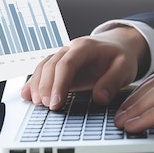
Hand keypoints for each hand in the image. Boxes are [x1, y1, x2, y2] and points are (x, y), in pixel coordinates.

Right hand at [21, 26, 148, 109]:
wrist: (119, 46)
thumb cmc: (121, 57)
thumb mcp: (125, 68)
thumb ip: (113, 82)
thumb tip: (99, 98)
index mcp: (85, 47)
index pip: (66, 64)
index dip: (59, 84)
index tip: (57, 103)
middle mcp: (70, 49)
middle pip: (51, 66)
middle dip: (46, 87)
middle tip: (48, 107)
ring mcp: (63, 56)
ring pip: (43, 67)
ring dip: (38, 86)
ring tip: (38, 104)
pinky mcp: (59, 65)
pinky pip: (42, 71)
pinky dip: (34, 83)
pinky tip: (28, 95)